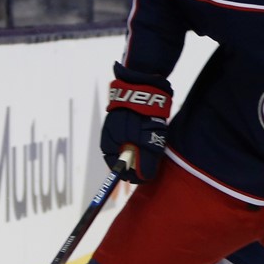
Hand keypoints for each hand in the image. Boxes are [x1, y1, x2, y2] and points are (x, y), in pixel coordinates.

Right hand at [101, 63, 172, 182]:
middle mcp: (111, 137)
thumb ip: (145, 162)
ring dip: (143, 148)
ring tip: (154, 142)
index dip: (130, 175)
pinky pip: (135, 134)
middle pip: (124, 158)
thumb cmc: (142, 115)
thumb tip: (143, 178)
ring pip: (131, 146)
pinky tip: (153, 131)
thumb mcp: (146, 142)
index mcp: (109, 144)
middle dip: (138, 161)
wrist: (144, 85)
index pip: (116, 168)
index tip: (143, 177)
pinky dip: (144, 136)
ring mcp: (117, 127)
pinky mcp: (127, 118)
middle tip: (152, 160)